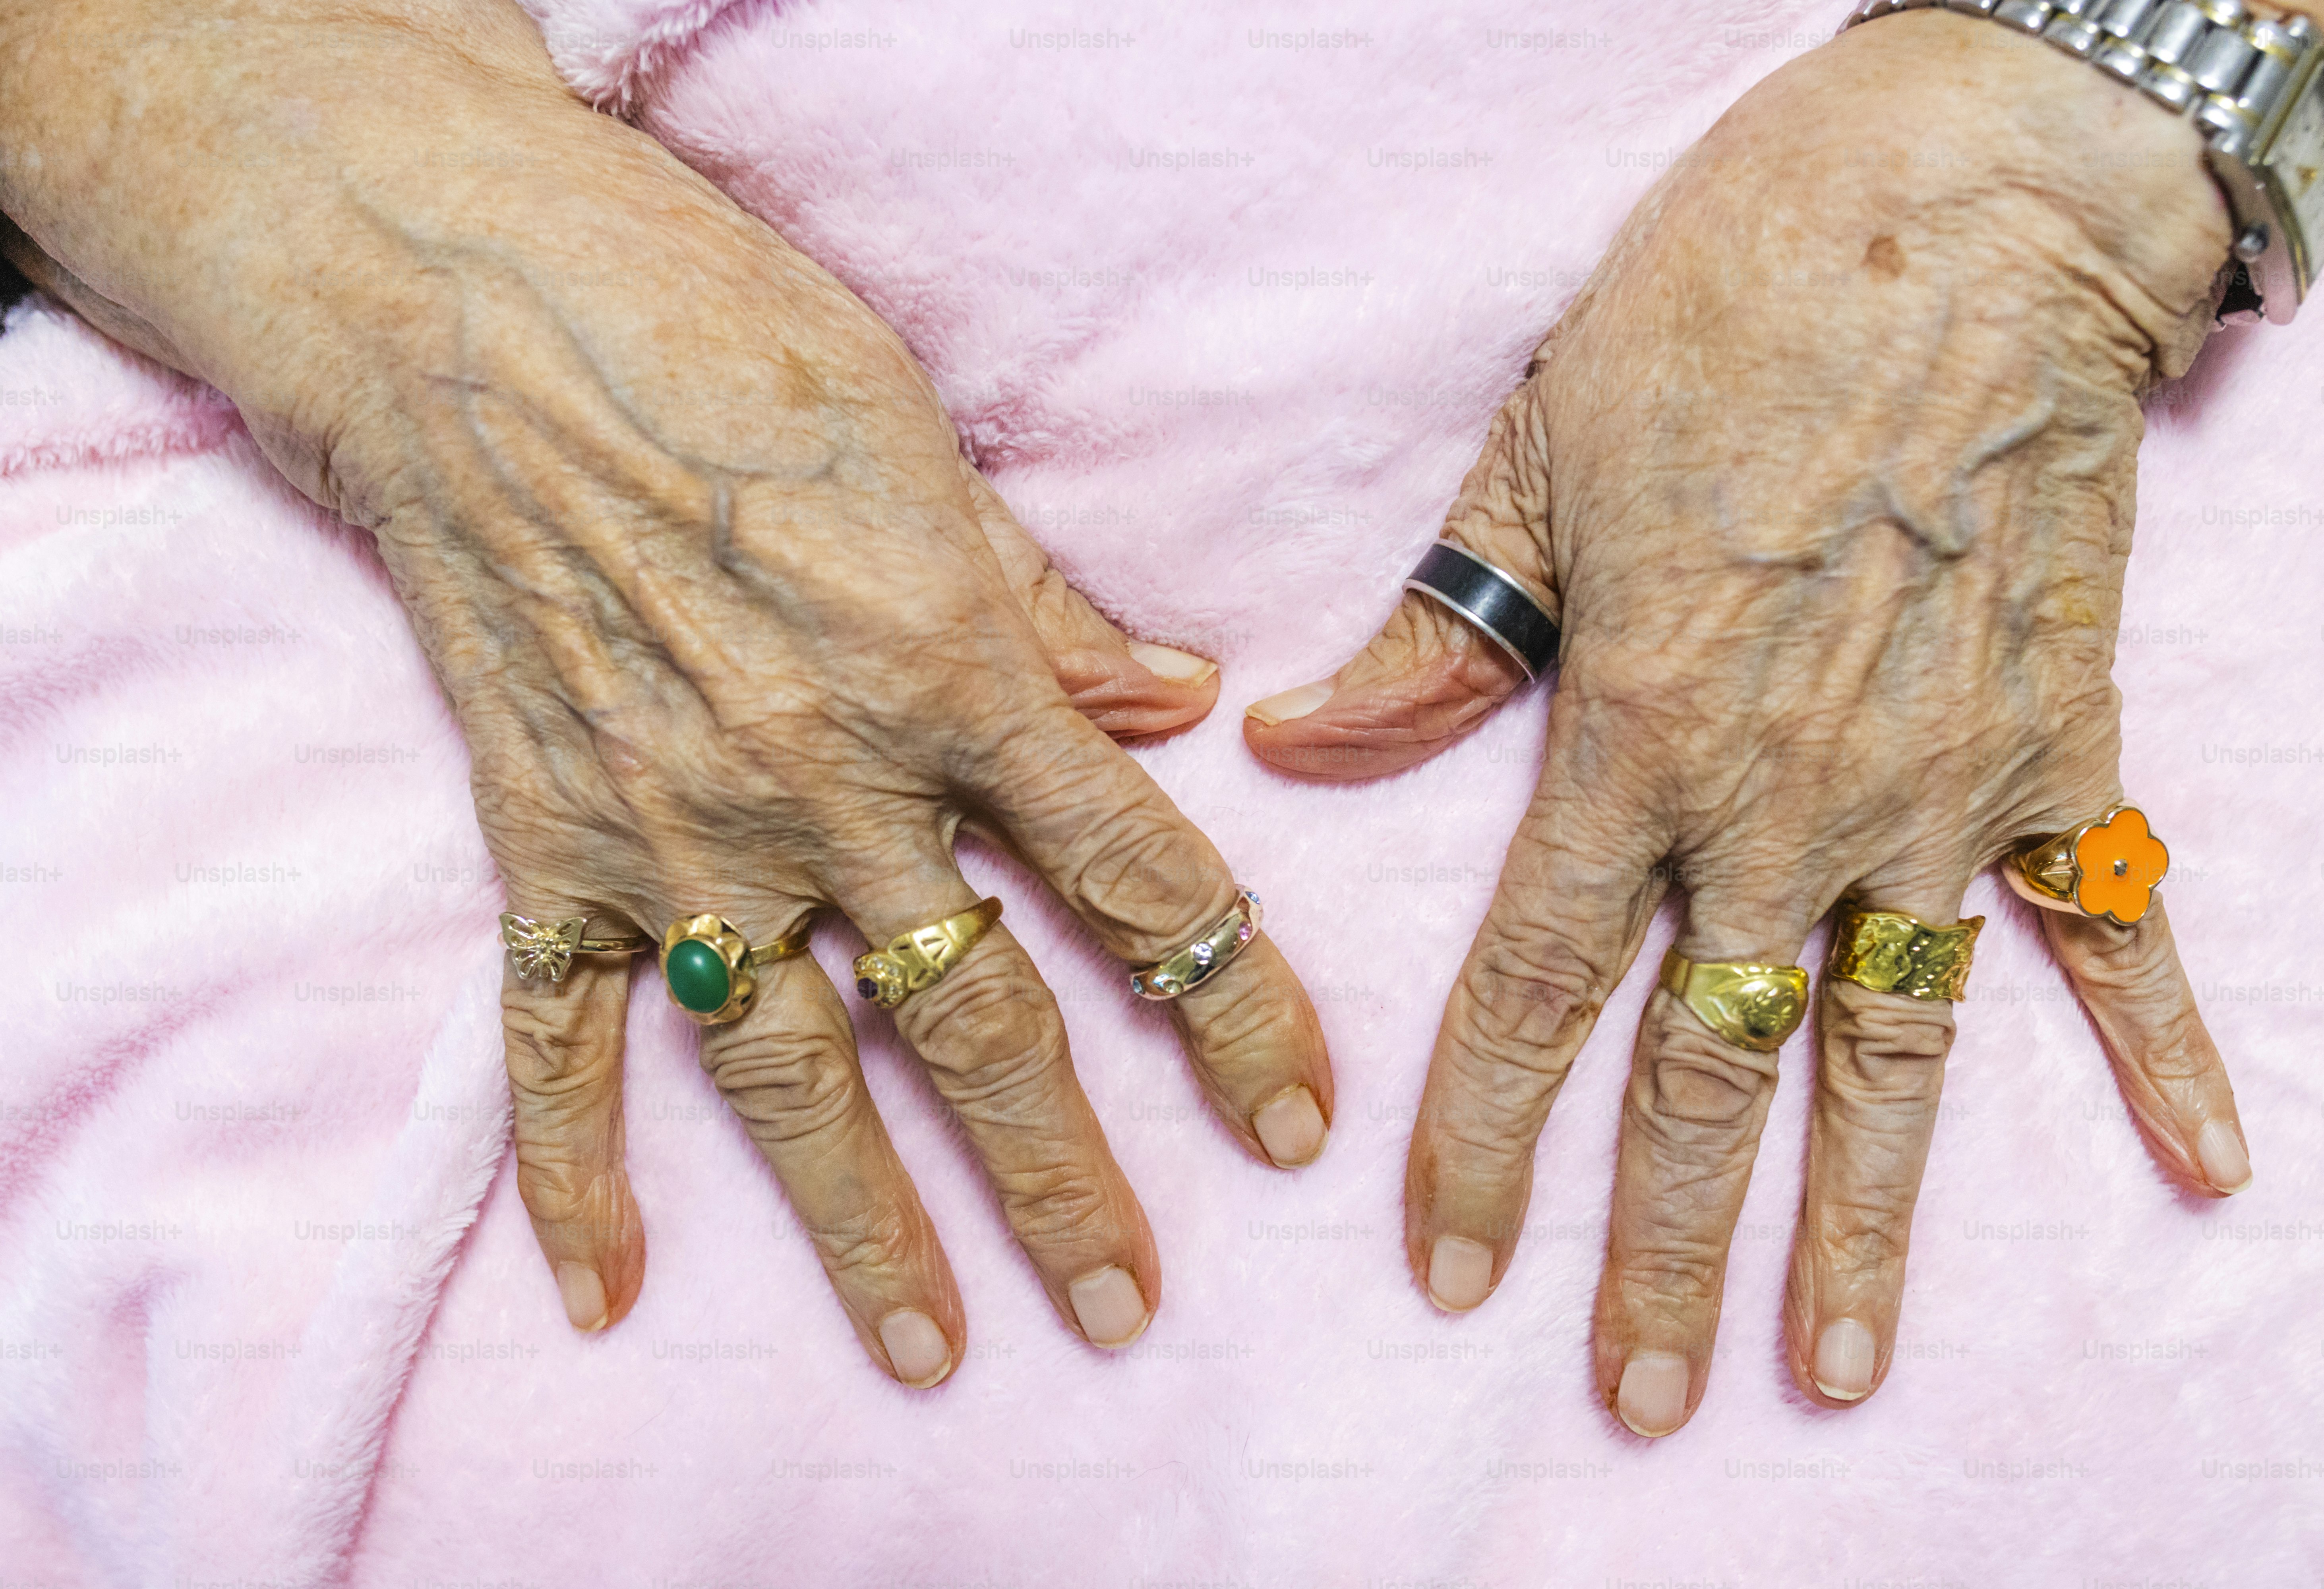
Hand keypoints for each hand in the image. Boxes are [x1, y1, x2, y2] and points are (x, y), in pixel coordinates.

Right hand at [0, 0, 1330, 1383]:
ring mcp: (679, 831)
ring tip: (929, 1348)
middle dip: (1063, 1179)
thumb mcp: (933, 454)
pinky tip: (604, 1286)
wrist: (479, 322)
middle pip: (980, 1024)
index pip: (1137, 884)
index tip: (1287, 1123)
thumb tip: (1178, 705)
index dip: (1232, 1012)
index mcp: (949, 679)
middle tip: (1122, 1308)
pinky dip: (574, 1167)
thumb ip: (1052, 614)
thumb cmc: (731, 349)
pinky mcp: (549, 843)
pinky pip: (559, 1036)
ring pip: (794, 1074)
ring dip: (866, 1225)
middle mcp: (825, 784)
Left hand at [1245, 11, 2248, 1430]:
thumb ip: (1440, 635)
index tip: (1445, 1269)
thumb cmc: (1733, 310)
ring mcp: (1940, 789)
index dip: (1480, 1140)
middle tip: (1642, 1399)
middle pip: (1709, 1071)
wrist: (1967, 207)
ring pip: (1888, 1052)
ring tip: (1837, 1367)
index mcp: (1638, 732)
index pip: (1534, 988)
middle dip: (1664, 1249)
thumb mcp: (1541, 456)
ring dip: (1866, 1225)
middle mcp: (1787, 799)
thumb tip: (1302, 741)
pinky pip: (2113, 927)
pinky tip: (2211, 1169)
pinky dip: (2165, 1046)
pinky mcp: (2062, 748)